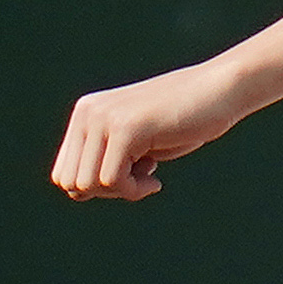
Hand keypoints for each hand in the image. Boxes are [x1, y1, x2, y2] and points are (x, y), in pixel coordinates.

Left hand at [52, 62, 246, 201]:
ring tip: (149, 176)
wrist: (219, 90)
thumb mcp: (135, 141)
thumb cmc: (183, 121)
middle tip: (138, 179)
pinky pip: (111, 181)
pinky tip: (156, 179)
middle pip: (70, 182)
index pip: (63, 174)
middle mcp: (87, 112)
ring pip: (86, 185)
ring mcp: (104, 118)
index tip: (127, 176)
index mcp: (85, 113)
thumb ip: (103, 158)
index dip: (94, 189)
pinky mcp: (125, 128)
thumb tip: (74, 192)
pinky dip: (134, 191)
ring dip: (120, 192)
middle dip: (104, 193)